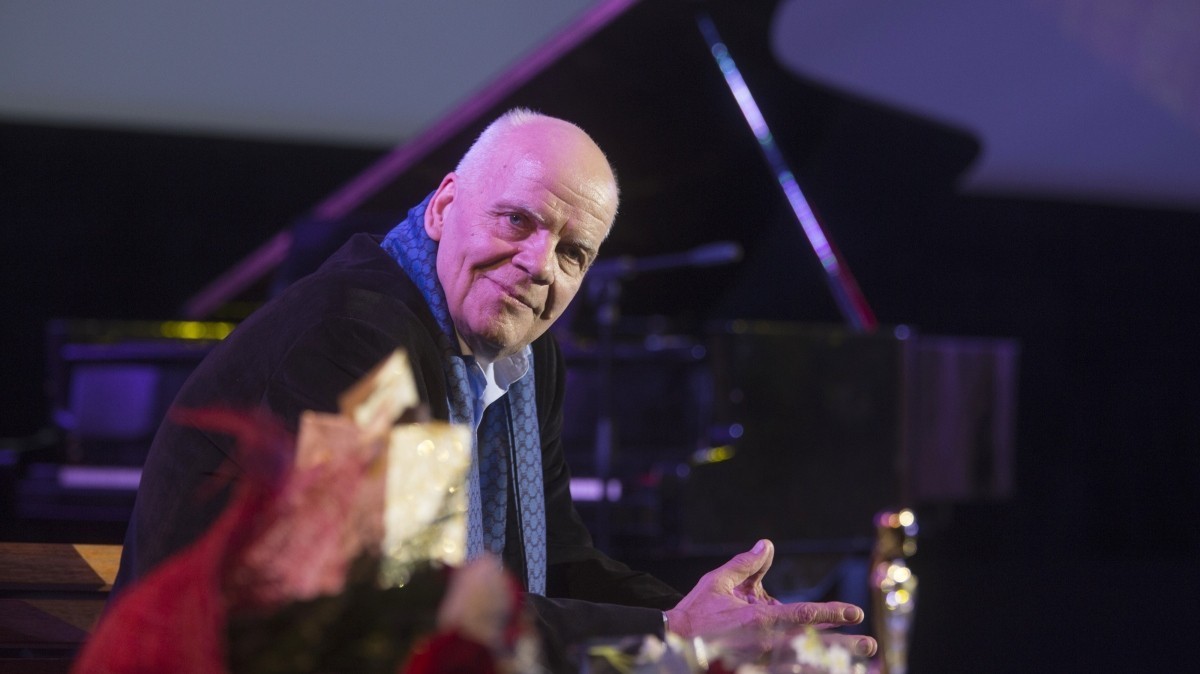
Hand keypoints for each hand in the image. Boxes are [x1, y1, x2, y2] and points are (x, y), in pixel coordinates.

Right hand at [664, 539, 875, 657]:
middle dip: (844, 646)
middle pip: (814, 645)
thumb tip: (768, 544)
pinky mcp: (755, 672)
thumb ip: (746, 564)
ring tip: (859, 667)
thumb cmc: (696, 612)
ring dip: (832, 664)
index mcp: (760, 620)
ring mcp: (763, 664)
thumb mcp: (719, 582)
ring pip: (805, 665)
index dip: (832, 612)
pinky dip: (806, 673)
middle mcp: (768, 645)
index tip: (855, 612)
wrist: (675, 645)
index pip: (805, 614)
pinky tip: (823, 672)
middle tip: (871, 645)